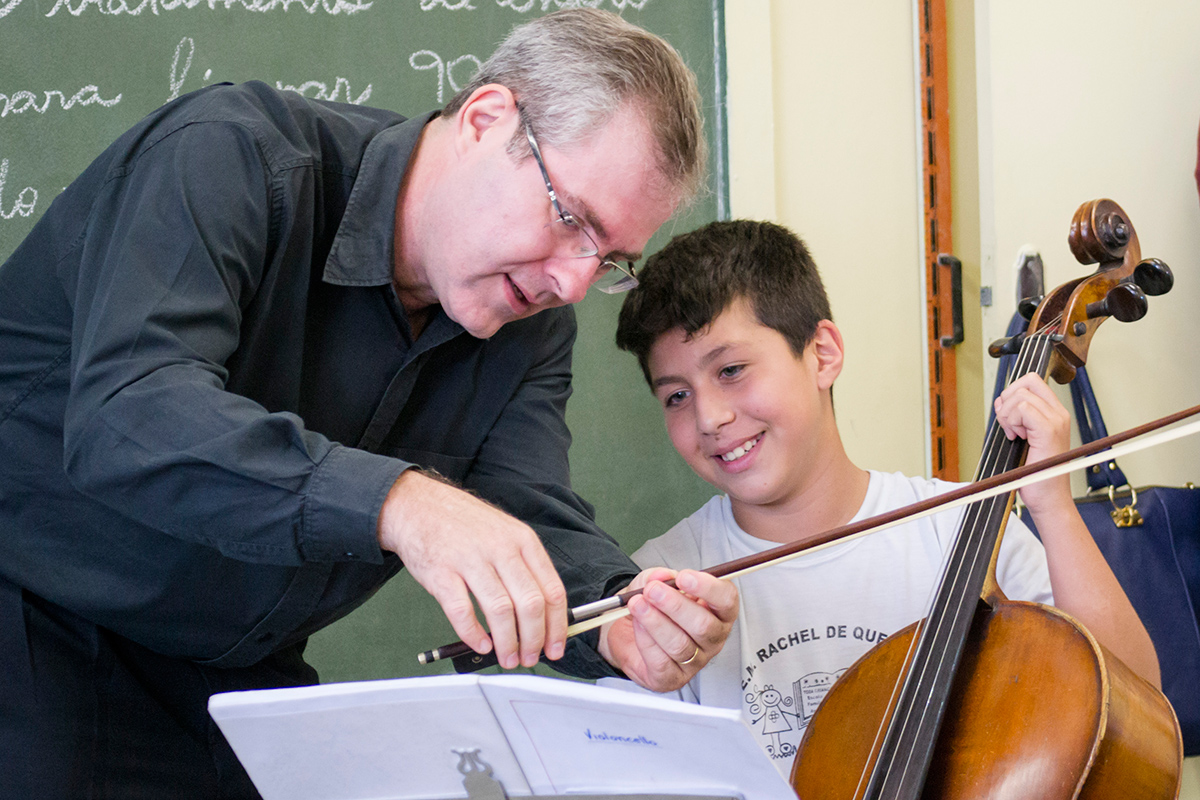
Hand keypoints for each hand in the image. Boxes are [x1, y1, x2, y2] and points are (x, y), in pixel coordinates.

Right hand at [377, 469, 568, 668]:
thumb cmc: (465, 525)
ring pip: (500, 611)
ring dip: (507, 643)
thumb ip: (525, 568)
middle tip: (529, 658)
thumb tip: (543, 615)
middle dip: (534, 640)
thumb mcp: (505, 533)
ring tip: (507, 658)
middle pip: (530, 604)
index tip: (555, 647)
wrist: (419, 505)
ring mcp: (470, 559)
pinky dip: (473, 634)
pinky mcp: (441, 572)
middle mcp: (500, 549)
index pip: (552, 590)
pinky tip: (480, 644)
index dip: (556, 626)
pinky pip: (461, 611)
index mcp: (523, 540)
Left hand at [597, 567, 738, 692]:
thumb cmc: (652, 607)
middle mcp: (712, 638)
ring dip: (655, 621)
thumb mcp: (652, 582)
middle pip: (704, 625)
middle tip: (653, 590)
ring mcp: (695, 661)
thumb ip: (657, 576)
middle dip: (675, 605)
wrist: (628, 634)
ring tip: (637, 604)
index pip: (727, 600)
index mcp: (717, 611)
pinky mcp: (673, 678)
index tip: (684, 577)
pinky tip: (638, 624)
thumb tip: (661, 576)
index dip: (708, 588)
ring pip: (680, 644)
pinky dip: (645, 639)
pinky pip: (661, 661)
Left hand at [993, 373, 1072, 513]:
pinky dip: (1011, 422)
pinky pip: (1022, 408)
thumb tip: (1001, 400)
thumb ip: (1016, 416)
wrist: (1047, 498)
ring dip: (1007, 415)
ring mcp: (1056, 420)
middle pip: (1026, 381)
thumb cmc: (1034, 473)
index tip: (1008, 416)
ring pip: (1020, 395)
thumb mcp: (1023, 437)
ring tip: (1014, 435)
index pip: (1032, 380)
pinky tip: (1016, 438)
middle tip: (1009, 425)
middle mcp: (1059, 413)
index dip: (1013, 392)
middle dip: (1008, 400)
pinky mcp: (1049, 430)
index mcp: (1055, 413)